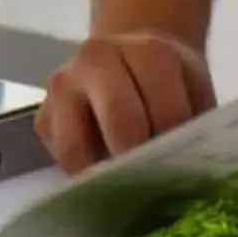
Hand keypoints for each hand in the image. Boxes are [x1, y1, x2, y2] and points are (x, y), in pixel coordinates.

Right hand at [35, 29, 215, 172]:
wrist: (130, 56)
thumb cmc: (168, 82)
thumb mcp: (192, 91)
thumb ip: (194, 124)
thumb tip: (188, 172)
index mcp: (148, 51)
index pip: (166, 112)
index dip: (176, 149)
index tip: (182, 172)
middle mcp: (97, 57)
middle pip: (120, 122)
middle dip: (139, 162)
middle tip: (152, 186)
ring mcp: (63, 84)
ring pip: (76, 146)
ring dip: (102, 173)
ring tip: (124, 183)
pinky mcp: (43, 115)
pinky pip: (61, 158)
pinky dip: (83, 175)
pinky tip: (104, 173)